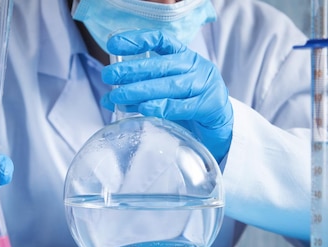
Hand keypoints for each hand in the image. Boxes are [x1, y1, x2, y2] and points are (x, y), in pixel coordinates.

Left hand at [101, 29, 232, 162]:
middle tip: (109, 76)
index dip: (138, 40)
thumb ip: (143, 89)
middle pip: (161, 65)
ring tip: (118, 96)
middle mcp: (196, 67)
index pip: (162, 40)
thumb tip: (109, 96)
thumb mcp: (167, 90)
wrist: (218, 125)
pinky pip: (182, 106)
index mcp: (185, 57)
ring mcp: (205, 85)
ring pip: (169, 86)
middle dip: (131, 70)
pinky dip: (162, 107)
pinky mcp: (209, 106)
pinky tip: (143, 109)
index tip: (114, 44)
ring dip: (140, 91)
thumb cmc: (188, 104)